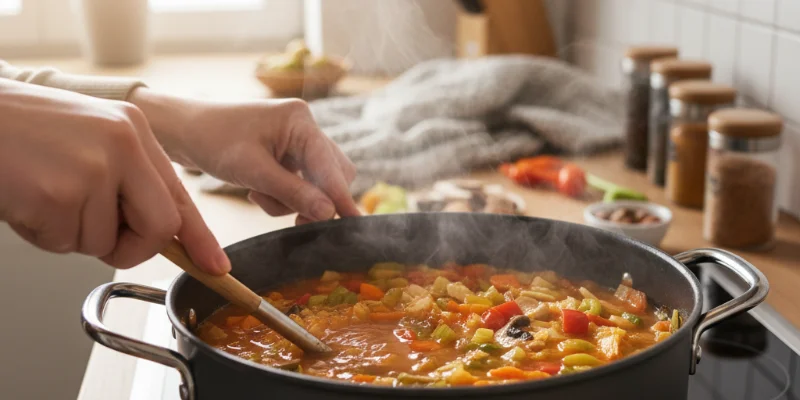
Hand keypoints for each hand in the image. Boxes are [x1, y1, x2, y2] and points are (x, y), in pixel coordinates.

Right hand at [0, 79, 229, 273]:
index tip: (215, 265)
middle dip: (131, 247)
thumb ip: (127, 180)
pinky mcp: (60, 193)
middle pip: (158, 228)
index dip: (198, 237)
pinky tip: (26, 199)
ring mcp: (93, 168)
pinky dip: (43, 235)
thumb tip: (161, 233)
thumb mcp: (90, 140)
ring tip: (43, 194)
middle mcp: (123, 145)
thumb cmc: (21, 132)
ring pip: (103, 242)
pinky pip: (64, 243)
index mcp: (134, 131)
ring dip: (71, 234)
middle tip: (97, 232)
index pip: (179, 194)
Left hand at [130, 89, 358, 223]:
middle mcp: (304, 127)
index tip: (355, 224)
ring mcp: (297, 140)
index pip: (330, 167)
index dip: (341, 198)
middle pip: (332, 174)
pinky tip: (257, 190)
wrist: (181, 131)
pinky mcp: (287, 153)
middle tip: (294, 221)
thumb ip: (293, 192)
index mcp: (300, 121)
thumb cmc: (212, 141)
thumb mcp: (252, 171)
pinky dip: (284, 195)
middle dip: (313, 199)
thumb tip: (328, 212)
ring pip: (317, 182)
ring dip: (294, 199)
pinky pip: (300, 182)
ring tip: (258, 195)